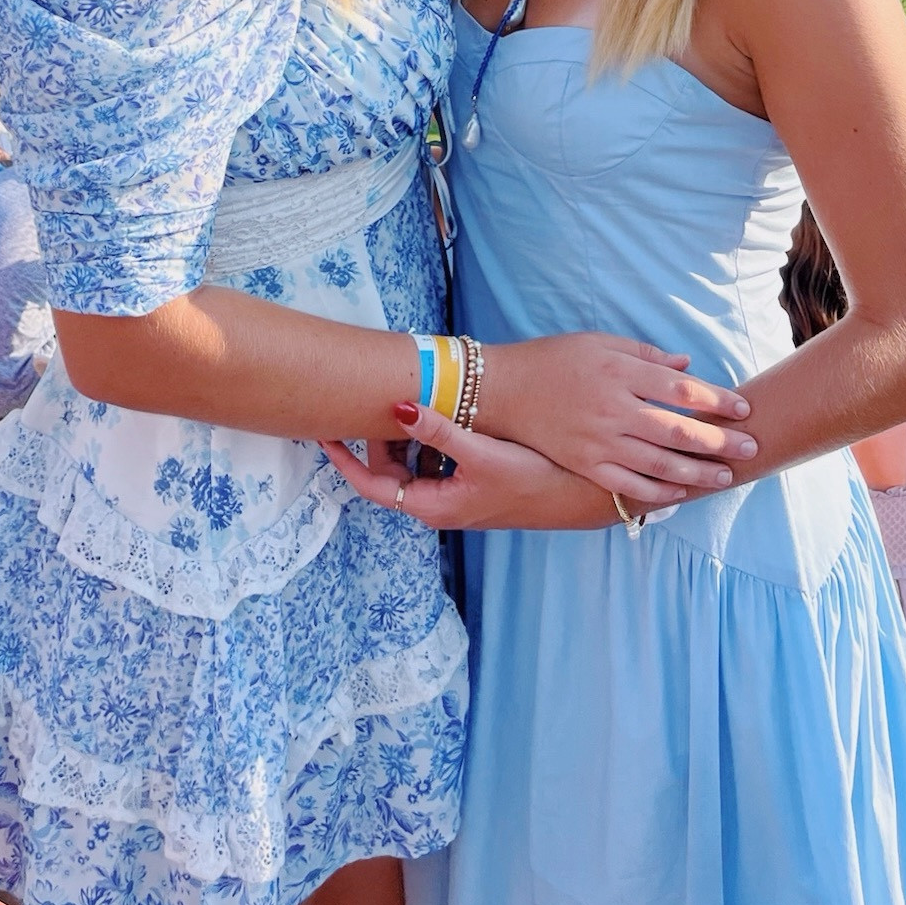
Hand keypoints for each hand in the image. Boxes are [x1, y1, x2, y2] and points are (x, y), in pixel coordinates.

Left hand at [323, 404, 632, 530]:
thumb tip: (397, 406)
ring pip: (415, 463)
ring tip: (406, 399)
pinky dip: (431, 437)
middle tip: (375, 401)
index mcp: (433, 505)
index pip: (370, 485)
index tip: (322, 432)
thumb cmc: (534, 479)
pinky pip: (438, 459)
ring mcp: (456, 494)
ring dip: (407, 436)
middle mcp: (439, 504)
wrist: (582, 496)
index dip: (343, 459)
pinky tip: (443, 410)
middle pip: (390, 472)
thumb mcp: (482, 453)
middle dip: (379, 438)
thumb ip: (439, 430)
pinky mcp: (474, 482)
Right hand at [478, 333, 756, 508]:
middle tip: (750, 447)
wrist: (504, 391)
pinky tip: (680, 493)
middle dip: (719, 441)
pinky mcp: (585, 464)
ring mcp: (600, 440)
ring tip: (725, 476)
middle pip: (678, 429)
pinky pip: (629, 484)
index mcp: (621, 372)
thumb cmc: (555, 359)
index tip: (744, 407)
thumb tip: (687, 366)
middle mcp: (614, 408)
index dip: (717, 399)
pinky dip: (658, 491)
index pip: (682, 389)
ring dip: (697, 471)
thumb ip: (647, 355)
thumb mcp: (601, 343)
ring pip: (659, 462)